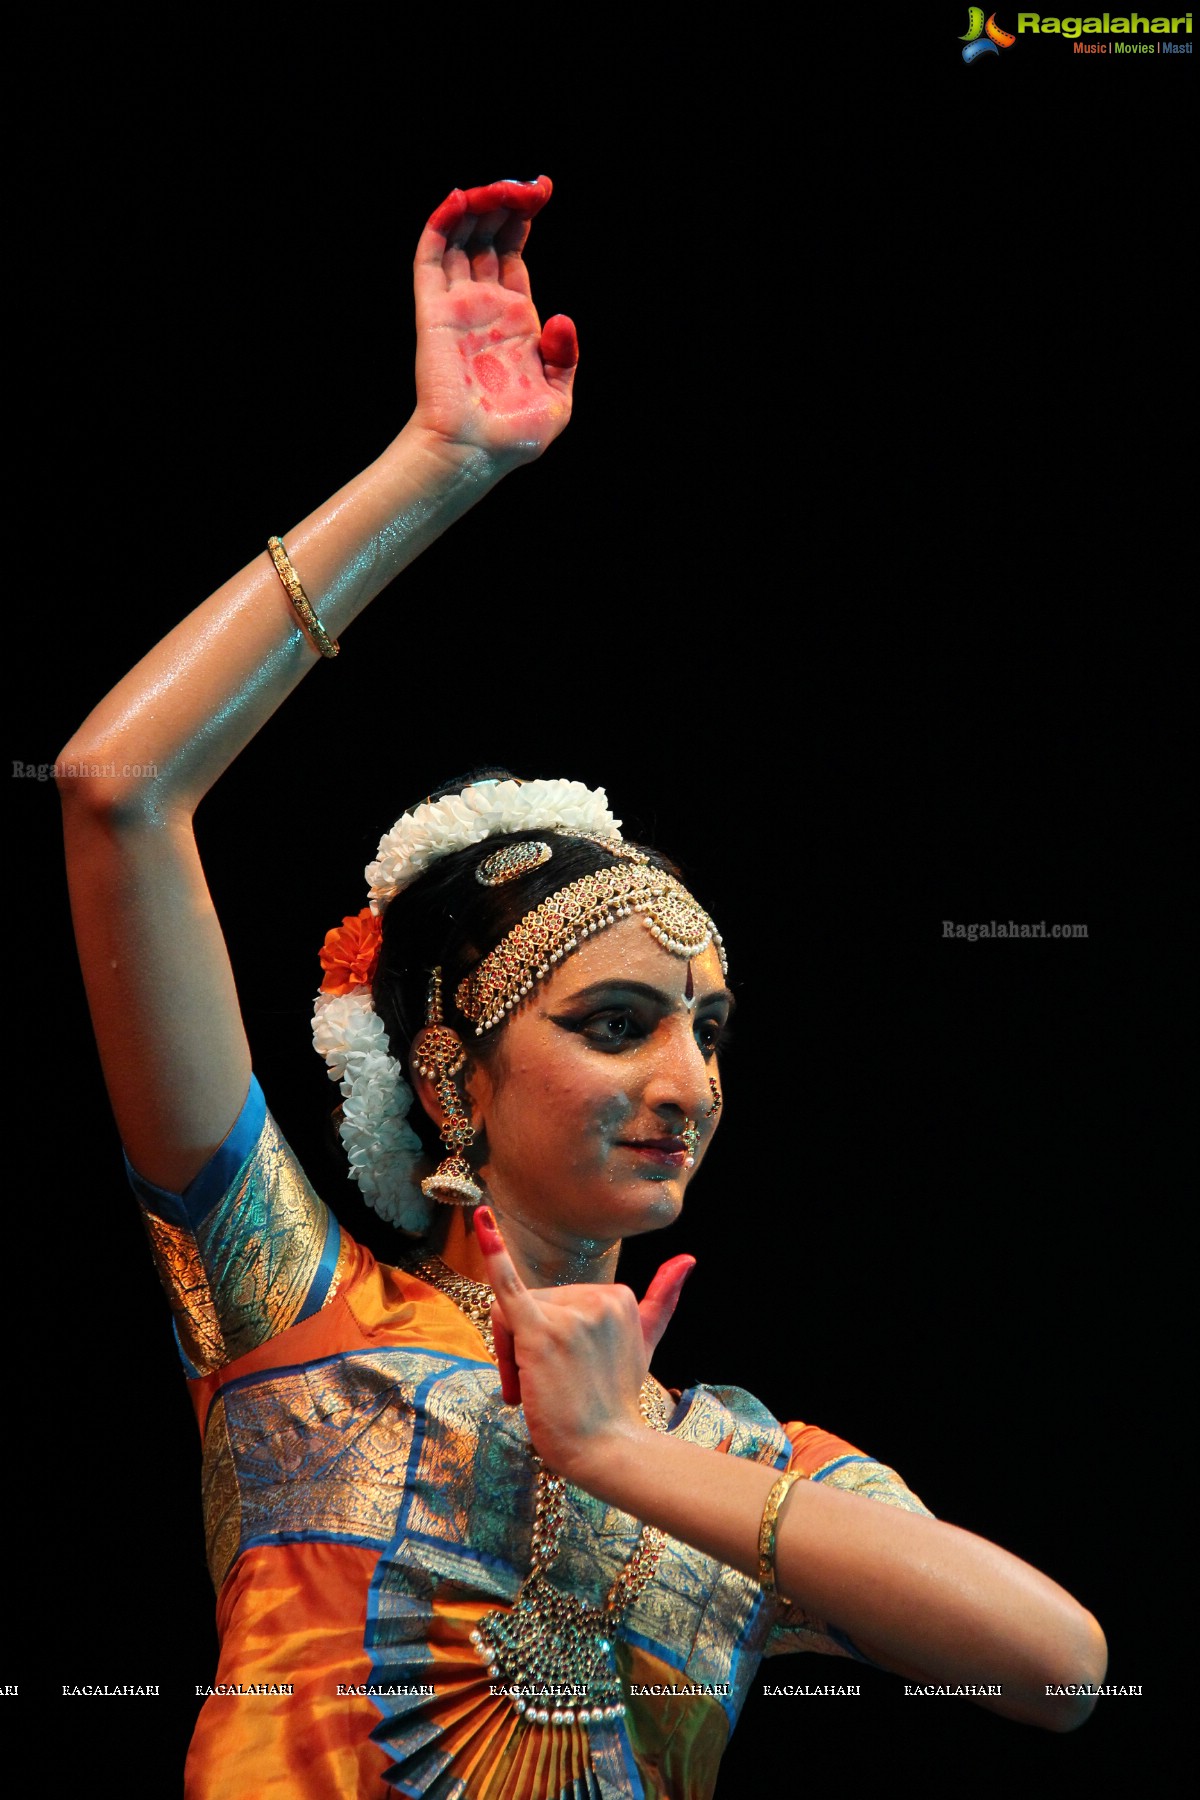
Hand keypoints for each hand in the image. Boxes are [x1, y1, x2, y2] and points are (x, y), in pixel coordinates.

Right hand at [412, 178, 577, 467]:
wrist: (476, 453)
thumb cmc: (515, 436)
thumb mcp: (559, 398)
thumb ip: (566, 356)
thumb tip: (560, 317)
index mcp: (516, 319)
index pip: (514, 253)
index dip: (524, 218)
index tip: (542, 190)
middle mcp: (485, 305)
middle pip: (489, 236)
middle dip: (505, 203)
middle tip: (527, 187)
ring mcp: (457, 306)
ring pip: (460, 237)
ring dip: (477, 205)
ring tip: (498, 189)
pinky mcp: (433, 311)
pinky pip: (431, 258)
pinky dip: (441, 224)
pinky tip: (460, 199)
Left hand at [474, 1206, 693, 1479]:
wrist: (607, 1449)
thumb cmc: (616, 1399)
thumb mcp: (645, 1341)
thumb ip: (663, 1298)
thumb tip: (688, 1258)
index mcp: (616, 1294)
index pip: (552, 1299)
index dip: (545, 1338)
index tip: (562, 1372)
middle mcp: (596, 1298)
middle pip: (527, 1304)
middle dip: (521, 1347)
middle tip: (541, 1389)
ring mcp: (571, 1315)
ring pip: (508, 1316)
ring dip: (508, 1357)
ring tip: (532, 1391)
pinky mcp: (542, 1334)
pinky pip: (508, 1288)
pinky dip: (494, 1253)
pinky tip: (484, 1220)